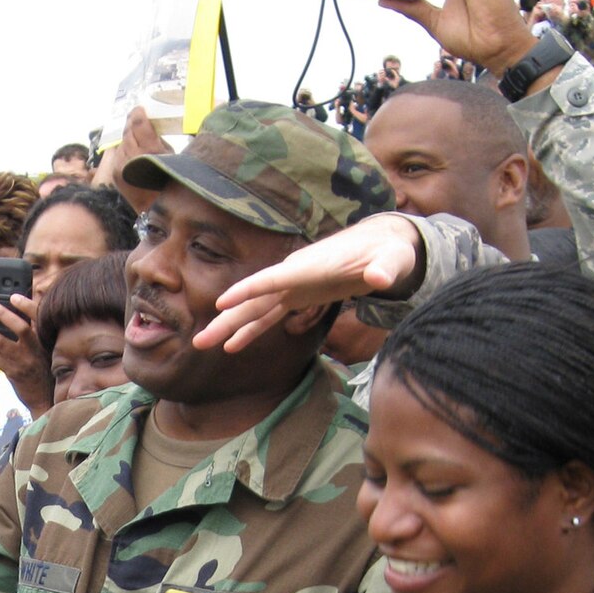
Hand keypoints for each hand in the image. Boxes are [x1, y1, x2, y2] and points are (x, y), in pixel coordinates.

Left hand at [0, 295, 52, 415]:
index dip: (26, 306)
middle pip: (18, 327)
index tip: (14, 297)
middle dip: (2, 313)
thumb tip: (20, 317)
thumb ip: (36, 336)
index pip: (38, 319)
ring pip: (1, 343)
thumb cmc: (45, 371)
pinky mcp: (13, 373)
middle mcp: (35, 350)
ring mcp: (23, 362)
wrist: (45, 399)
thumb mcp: (47, 351)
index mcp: (45, 341)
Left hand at [92, 106, 167, 211]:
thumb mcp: (170, 155)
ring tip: (137, 142)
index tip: (140, 109)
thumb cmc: (169, 181)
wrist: (156, 209)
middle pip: (128, 131)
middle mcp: (132, 156)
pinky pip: (118, 155)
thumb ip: (157, 137)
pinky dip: (124, 152)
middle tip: (137, 120)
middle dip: (133, 124)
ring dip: (129, 139)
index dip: (138, 113)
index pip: (138, 122)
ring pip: (122, 143)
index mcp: (150, 150)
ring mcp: (121, 166)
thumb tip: (148, 124)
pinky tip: (133, 157)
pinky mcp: (115, 173)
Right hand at [196, 214, 422, 352]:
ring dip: (230, 328)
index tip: (222, 302)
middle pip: (254, 299)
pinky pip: (268, 317)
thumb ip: (385, 268)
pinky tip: (232, 346)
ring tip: (202, 345)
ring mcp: (293, 288)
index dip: (249, 290)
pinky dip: (250, 331)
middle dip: (227, 319)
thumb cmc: (389, 251)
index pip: (275, 279)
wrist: (383, 246)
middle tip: (200, 339)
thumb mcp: (393, 259)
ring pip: (254, 310)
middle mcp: (294, 276)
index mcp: (311, 267)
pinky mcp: (298, 297)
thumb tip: (381, 277)